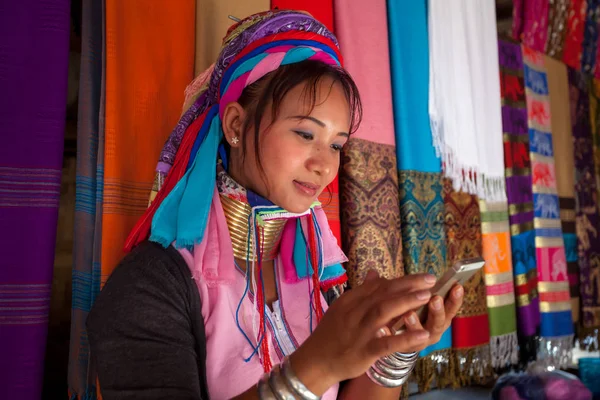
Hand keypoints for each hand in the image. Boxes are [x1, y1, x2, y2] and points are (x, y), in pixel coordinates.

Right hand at [289, 271, 440, 394]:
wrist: (315, 360)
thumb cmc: (332, 333)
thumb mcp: (343, 308)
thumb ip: (362, 292)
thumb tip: (375, 273)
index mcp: (351, 300)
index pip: (378, 285)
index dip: (402, 280)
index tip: (422, 277)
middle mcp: (355, 312)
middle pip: (383, 294)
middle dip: (408, 285)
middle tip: (430, 280)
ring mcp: (360, 332)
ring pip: (383, 312)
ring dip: (406, 302)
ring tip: (427, 296)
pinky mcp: (364, 352)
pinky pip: (386, 344)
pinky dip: (404, 338)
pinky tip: (422, 335)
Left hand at [400, 283, 463, 350]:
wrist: (399, 334)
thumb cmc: (416, 311)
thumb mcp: (424, 301)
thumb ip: (426, 292)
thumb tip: (430, 277)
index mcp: (442, 317)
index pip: (451, 307)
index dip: (455, 298)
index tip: (457, 286)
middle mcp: (435, 330)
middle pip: (439, 322)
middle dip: (438, 311)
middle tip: (435, 299)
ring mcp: (421, 340)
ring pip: (420, 335)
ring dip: (415, 324)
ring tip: (408, 315)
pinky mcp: (405, 346)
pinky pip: (401, 342)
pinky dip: (396, 334)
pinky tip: (386, 328)